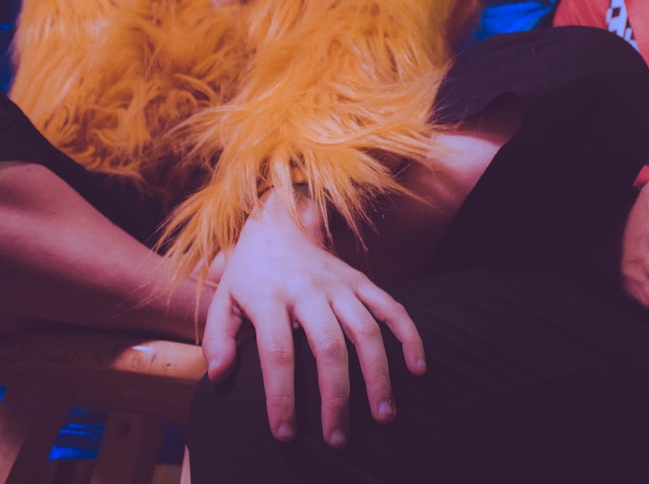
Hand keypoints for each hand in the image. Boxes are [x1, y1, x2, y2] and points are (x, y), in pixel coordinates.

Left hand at [202, 189, 425, 446]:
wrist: (279, 224)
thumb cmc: (248, 274)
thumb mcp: (222, 301)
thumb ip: (218, 338)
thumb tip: (220, 376)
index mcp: (270, 297)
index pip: (277, 351)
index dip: (282, 394)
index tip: (285, 433)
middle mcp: (309, 291)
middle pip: (328, 347)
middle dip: (336, 396)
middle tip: (338, 438)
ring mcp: (340, 285)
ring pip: (366, 331)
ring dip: (378, 374)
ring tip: (384, 414)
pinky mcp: (362, 281)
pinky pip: (392, 308)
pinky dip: (409, 335)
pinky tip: (417, 368)